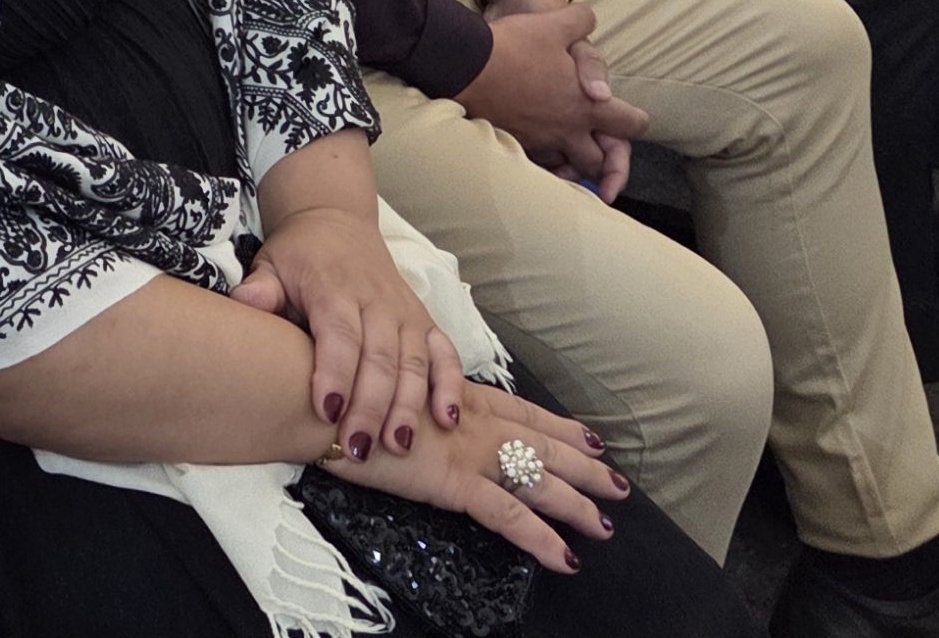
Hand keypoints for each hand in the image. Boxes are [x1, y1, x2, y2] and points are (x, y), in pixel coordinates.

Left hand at [231, 202, 464, 460]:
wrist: (336, 221)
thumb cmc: (298, 255)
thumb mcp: (271, 263)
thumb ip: (260, 288)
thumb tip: (243, 303)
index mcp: (334, 290)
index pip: (339, 335)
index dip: (335, 373)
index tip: (327, 412)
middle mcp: (376, 302)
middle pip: (379, 358)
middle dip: (370, 406)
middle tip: (358, 448)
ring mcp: (405, 313)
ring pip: (413, 363)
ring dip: (408, 406)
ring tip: (398, 446)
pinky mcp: (425, 321)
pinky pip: (445, 354)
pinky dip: (450, 386)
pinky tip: (446, 421)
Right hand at [322, 382, 629, 574]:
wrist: (321, 392)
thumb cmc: (343, 384)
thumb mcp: (386, 380)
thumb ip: (411, 395)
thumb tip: (418, 411)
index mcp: (461, 395)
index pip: (524, 410)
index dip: (560, 426)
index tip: (590, 437)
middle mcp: (475, 420)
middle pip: (543, 444)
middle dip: (584, 465)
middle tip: (617, 483)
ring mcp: (470, 451)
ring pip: (540, 480)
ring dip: (578, 503)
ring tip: (605, 525)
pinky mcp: (455, 483)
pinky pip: (511, 516)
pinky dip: (541, 538)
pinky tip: (565, 558)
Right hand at [451, 0, 649, 201]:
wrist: (465, 65)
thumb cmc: (515, 47)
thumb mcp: (554, 24)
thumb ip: (581, 20)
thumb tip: (588, 18)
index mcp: (587, 106)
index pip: (630, 125)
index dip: (637, 122)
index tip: (634, 120)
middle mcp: (566, 131)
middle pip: (599, 161)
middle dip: (604, 159)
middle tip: (600, 149)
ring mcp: (538, 141)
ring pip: (565, 168)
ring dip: (571, 164)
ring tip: (569, 157)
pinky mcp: (511, 143)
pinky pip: (534, 164)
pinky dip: (541, 161)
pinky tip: (536, 148)